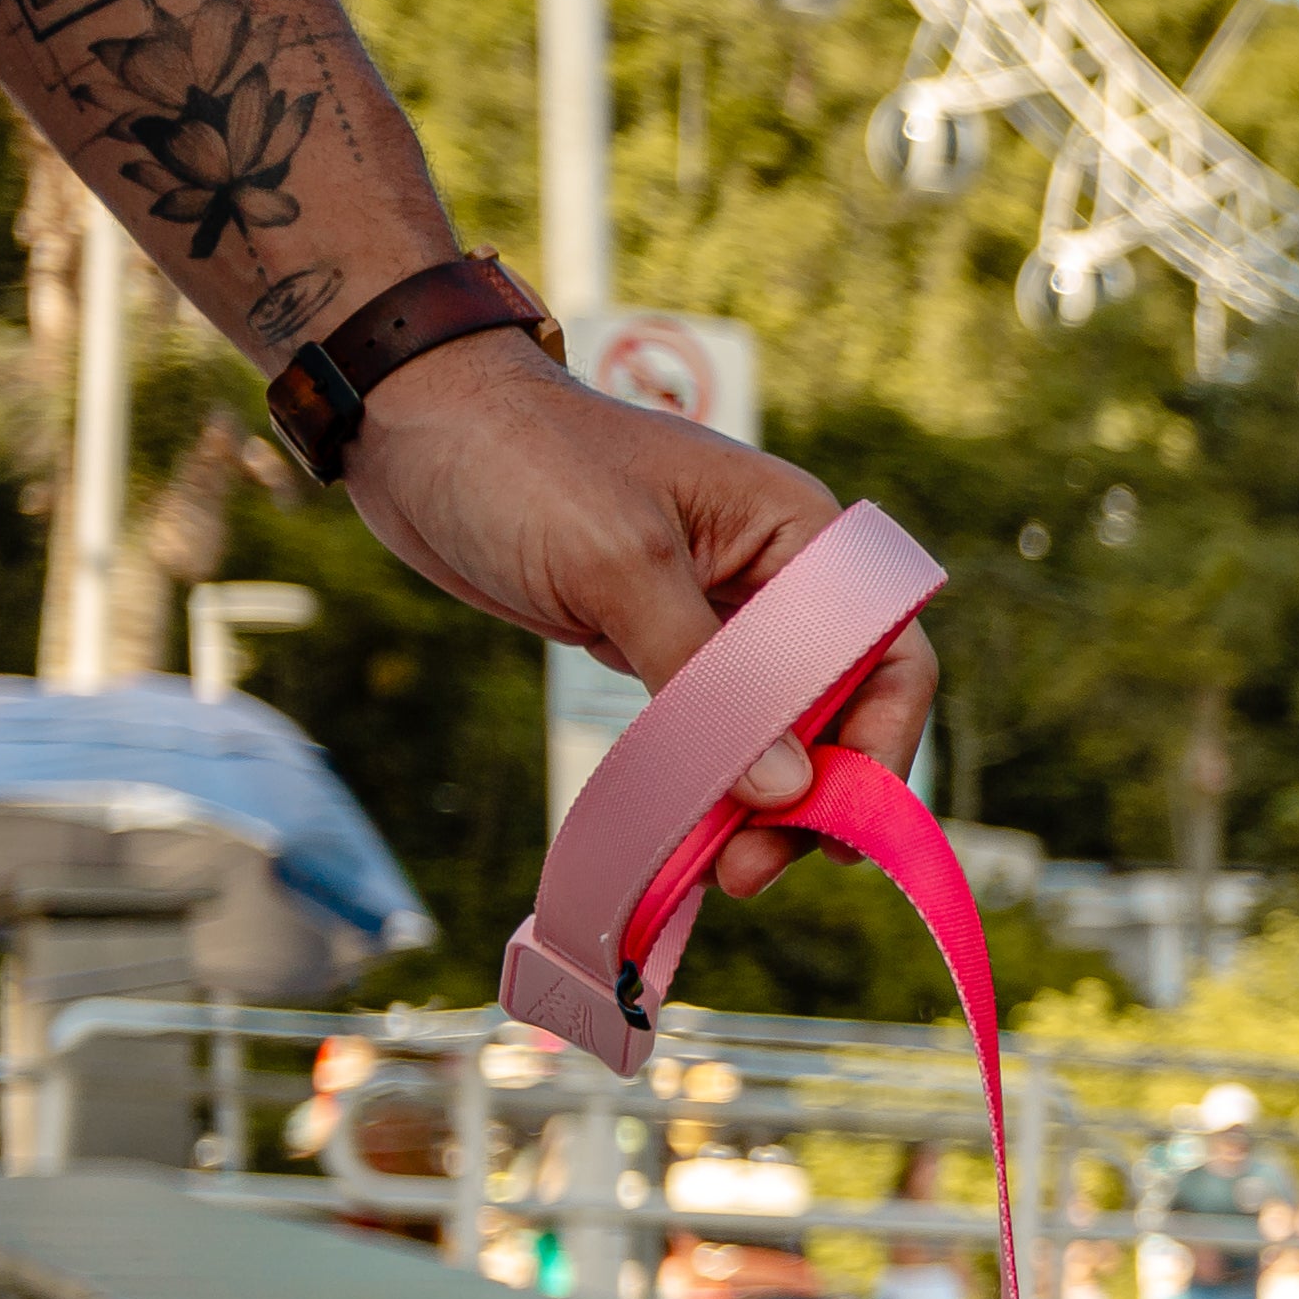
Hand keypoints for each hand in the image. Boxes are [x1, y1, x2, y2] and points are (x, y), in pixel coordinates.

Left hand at [341, 330, 938, 898]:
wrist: (412, 428)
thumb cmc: (523, 462)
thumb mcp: (619, 562)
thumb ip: (706, 677)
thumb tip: (784, 791)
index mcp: (799, 534)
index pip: (886, 654)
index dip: (879, 746)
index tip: (835, 826)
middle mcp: (776, 579)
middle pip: (835, 710)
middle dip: (807, 797)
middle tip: (751, 871)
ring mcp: (718, 615)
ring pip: (771, 730)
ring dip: (753, 806)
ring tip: (717, 870)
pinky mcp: (659, 642)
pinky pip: (707, 728)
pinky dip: (702, 783)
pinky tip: (682, 832)